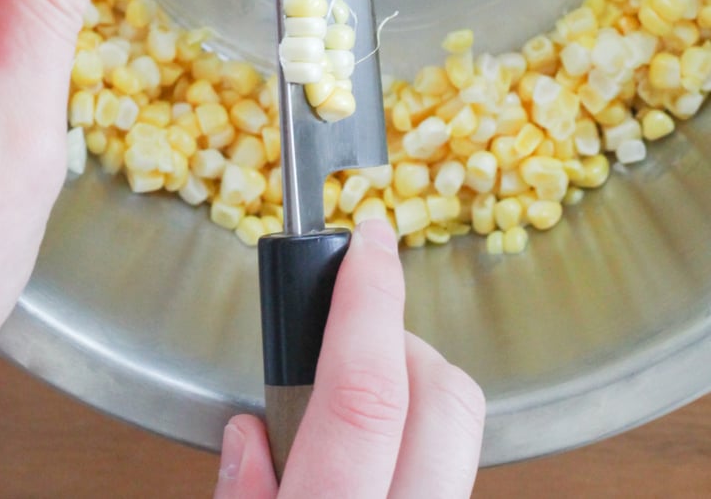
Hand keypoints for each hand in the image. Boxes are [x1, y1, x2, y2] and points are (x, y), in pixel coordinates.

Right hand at [214, 219, 484, 497]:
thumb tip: (250, 434)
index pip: (365, 394)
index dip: (370, 302)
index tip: (369, 242)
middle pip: (446, 397)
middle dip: (403, 345)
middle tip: (347, 350)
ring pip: (463, 432)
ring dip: (412, 399)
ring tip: (348, 428)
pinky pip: (455, 469)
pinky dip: (418, 447)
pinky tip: (372, 471)